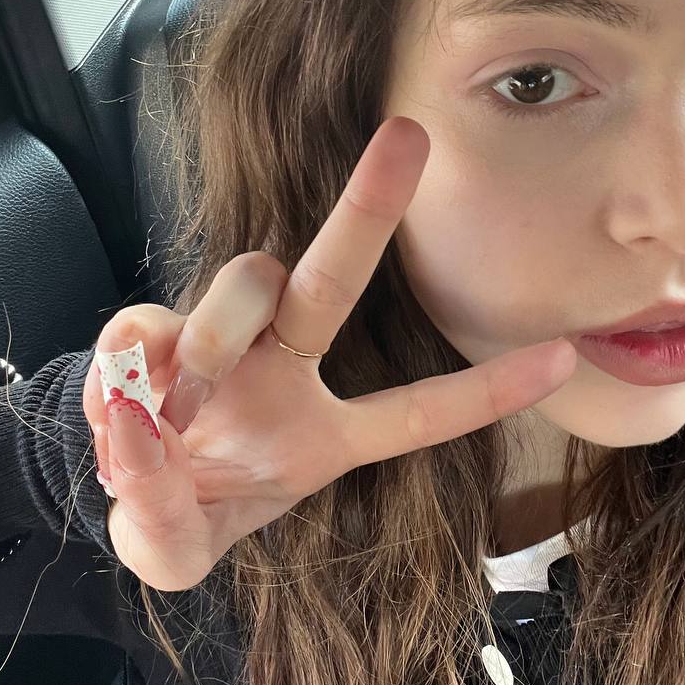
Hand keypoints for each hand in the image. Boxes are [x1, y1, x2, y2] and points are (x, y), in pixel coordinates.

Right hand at [82, 116, 576, 590]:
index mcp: (323, 437)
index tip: (564, 354)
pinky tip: (120, 401)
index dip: (487, 391)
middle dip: (371, 207)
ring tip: (172, 417)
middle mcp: (285, 369)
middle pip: (335, 279)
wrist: (120, 487)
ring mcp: (224, 338)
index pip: (417, 414)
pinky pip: (146, 322)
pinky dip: (127, 364)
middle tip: (409, 135)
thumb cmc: (181, 512)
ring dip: (208, 344)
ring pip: (244, 286)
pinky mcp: (154, 325)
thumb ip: (158, 518)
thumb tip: (136, 428)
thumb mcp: (173, 549)